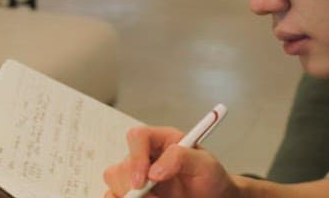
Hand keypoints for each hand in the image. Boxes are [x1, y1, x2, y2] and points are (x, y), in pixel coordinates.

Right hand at [103, 126, 238, 197]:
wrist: (214, 196)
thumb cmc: (210, 177)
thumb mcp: (205, 163)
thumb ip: (181, 157)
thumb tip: (155, 170)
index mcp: (163, 141)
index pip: (138, 137)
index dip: (136, 156)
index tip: (143, 178)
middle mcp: (147, 157)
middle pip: (122, 165)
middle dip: (131, 184)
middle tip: (151, 197)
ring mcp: (139, 177)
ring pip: (114, 182)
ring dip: (128, 195)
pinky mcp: (135, 193)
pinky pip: (114, 196)